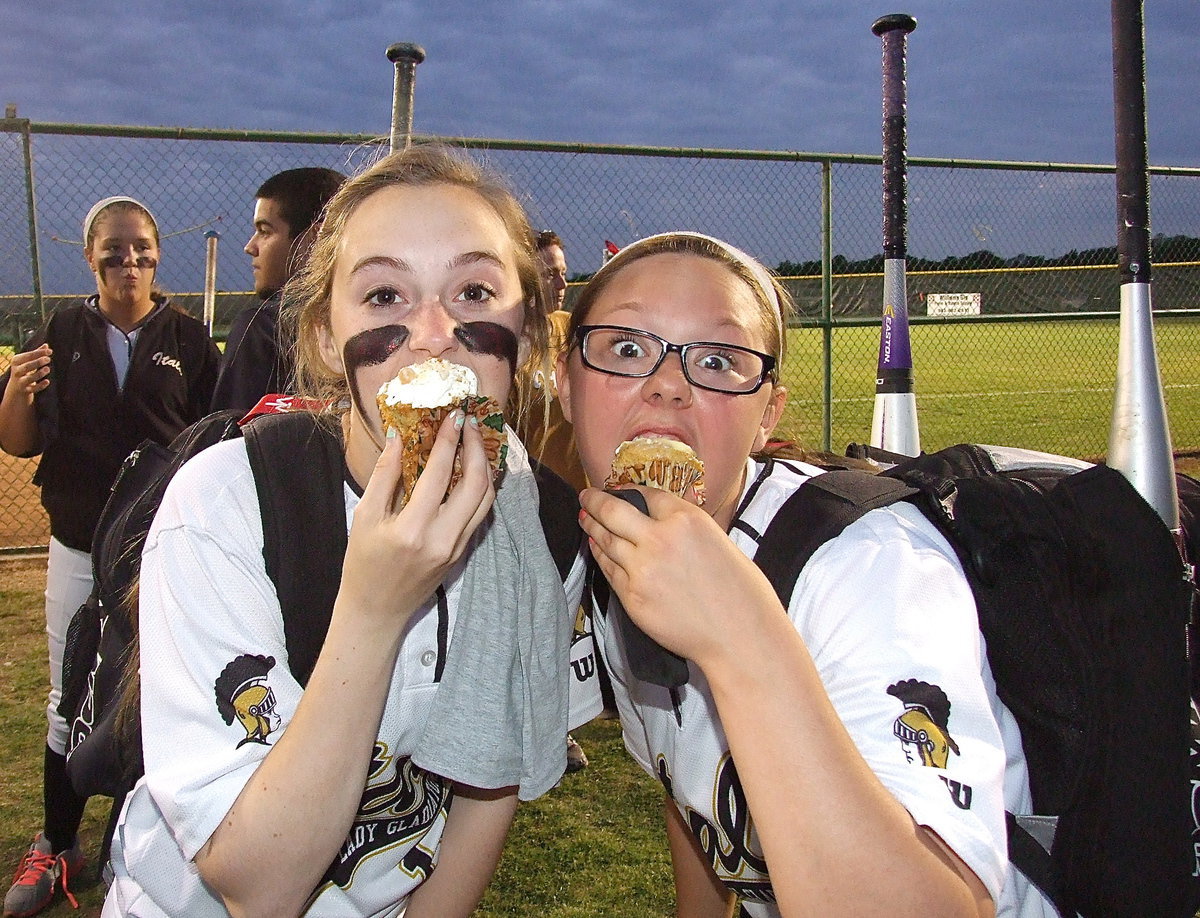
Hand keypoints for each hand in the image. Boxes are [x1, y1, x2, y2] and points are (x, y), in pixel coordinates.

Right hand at [5, 344, 50, 402]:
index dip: (39, 353)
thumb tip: (46, 345)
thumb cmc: (24, 370)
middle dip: (37, 362)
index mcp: (16, 361)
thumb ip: (37, 353)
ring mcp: (20, 381)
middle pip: (27, 366)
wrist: (16, 387)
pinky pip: (33, 389)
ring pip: (29, 378)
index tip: (50, 351)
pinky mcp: (25, 390)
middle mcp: (16, 371)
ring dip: (39, 374)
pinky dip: (40, 386)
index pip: (28, 356)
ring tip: (48, 369)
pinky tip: (47, 381)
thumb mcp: (27, 361)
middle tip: (48, 359)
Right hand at [337, 409, 495, 637]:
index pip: (438, 474)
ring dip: (485, 466)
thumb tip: (400, 436)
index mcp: (412, 529)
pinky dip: (482, 487)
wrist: (377, 609)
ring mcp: (457, 547)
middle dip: (476, 448)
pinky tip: (474, 469)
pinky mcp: (463, 552)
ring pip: (486, 499)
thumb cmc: (363, 563)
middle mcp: (442, 538)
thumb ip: (385, 476)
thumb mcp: (364, 517)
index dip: (448, 441)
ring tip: (475, 441)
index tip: (453, 415)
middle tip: (468, 424)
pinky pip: (481, 514)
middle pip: (475, 484)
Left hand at [578, 486, 785, 672]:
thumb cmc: (740, 591)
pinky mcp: (632, 597)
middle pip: (613, 511)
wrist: (739, 636)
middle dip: (595, 500)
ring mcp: (641, 569)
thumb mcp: (717, 540)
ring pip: (605, 540)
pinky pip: (609, 570)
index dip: (627, 490)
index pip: (645, 495)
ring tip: (584, 517)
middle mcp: (659, 539)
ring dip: (592, 526)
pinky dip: (601, 555)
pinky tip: (597, 548)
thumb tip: (660, 522)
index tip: (617, 489)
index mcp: (686, 519)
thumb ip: (685, 528)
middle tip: (586, 495)